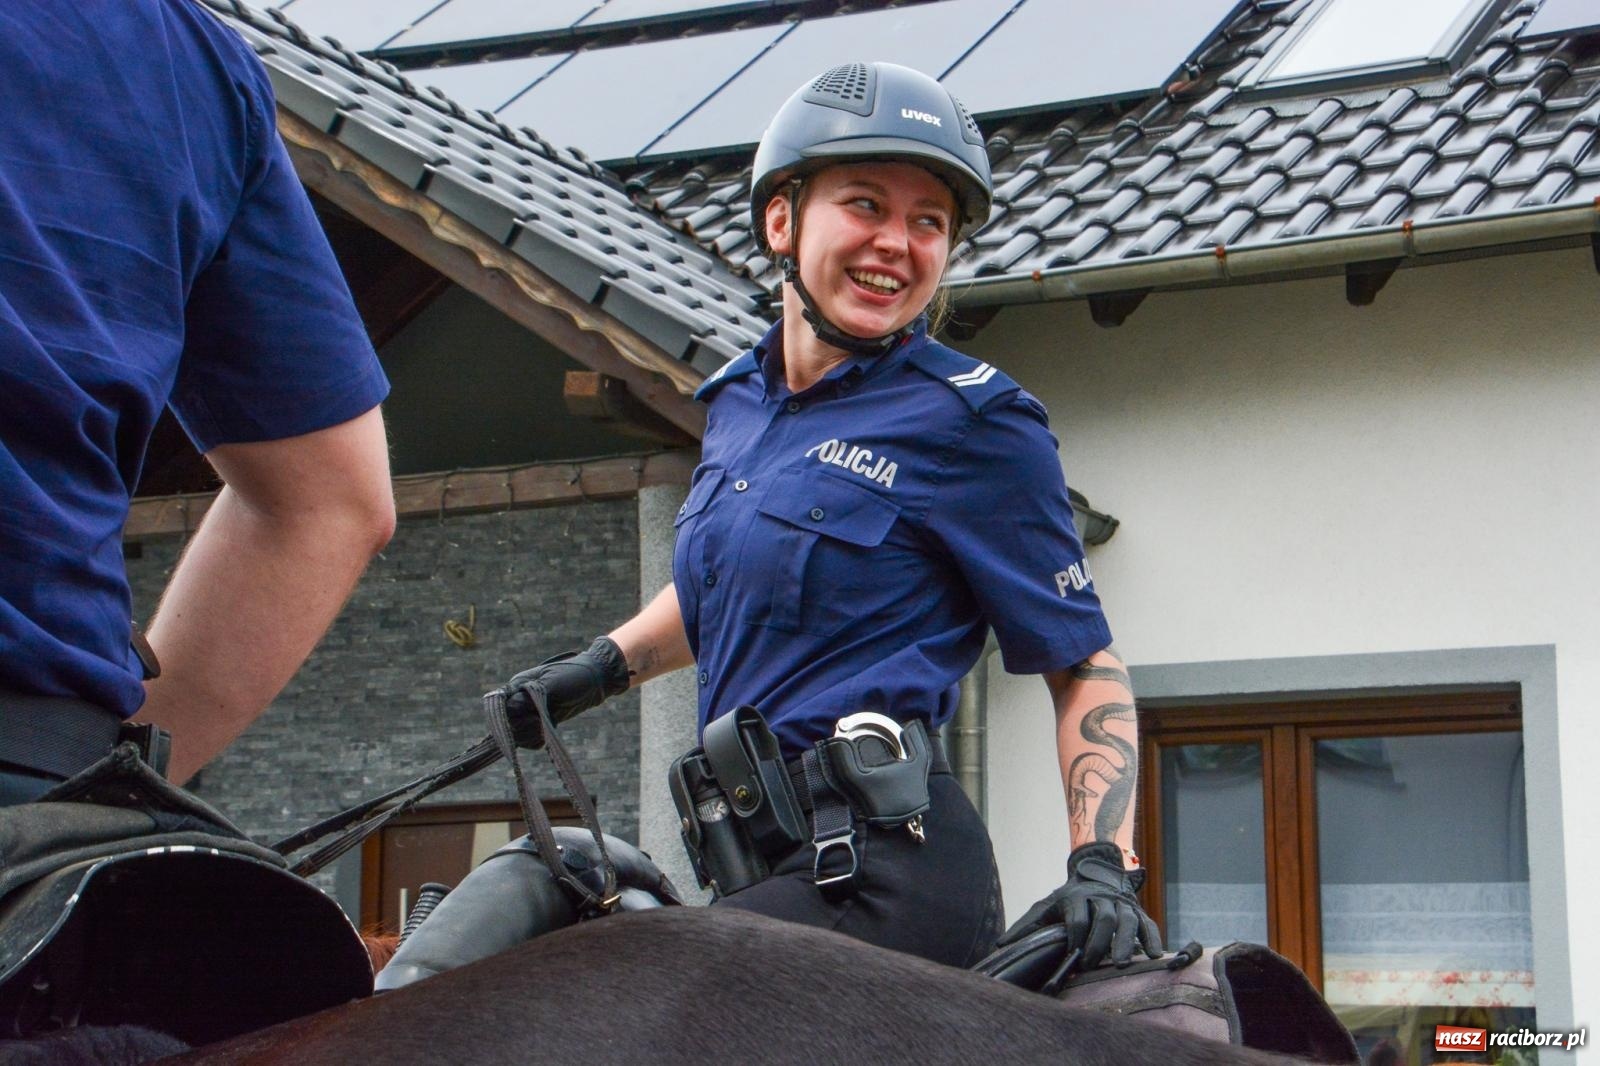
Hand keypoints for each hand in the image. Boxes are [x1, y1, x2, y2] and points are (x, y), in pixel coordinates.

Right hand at [501, 636, 629, 747]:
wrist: (596, 679)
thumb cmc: (574, 675)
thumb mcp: (550, 683)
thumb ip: (528, 696)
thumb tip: (509, 708)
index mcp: (517, 685)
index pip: (500, 707)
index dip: (509, 715)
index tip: (527, 715)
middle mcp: (519, 700)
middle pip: (507, 724)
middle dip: (523, 724)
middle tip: (540, 717)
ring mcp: (530, 713)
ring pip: (517, 735)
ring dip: (530, 734)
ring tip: (545, 723)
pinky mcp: (541, 723)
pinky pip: (530, 741)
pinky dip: (537, 740)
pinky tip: (548, 733)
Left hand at [996, 842, 1161, 968]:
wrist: (1098, 870)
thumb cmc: (1069, 897)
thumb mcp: (1047, 905)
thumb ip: (1027, 924)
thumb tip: (1001, 944)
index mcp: (1076, 897)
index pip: (1077, 919)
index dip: (1075, 939)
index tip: (1072, 958)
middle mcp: (1101, 898)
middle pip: (1103, 919)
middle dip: (1098, 943)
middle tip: (1092, 965)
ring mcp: (1122, 903)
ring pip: (1127, 920)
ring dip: (1125, 942)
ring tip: (1122, 963)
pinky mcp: (1138, 909)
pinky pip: (1148, 923)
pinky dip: (1152, 938)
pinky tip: (1154, 955)